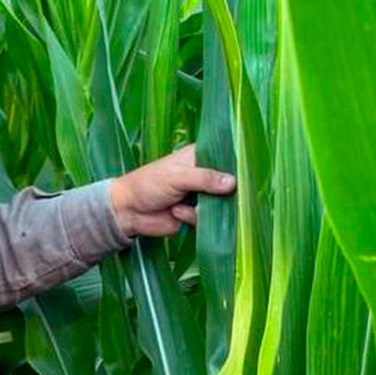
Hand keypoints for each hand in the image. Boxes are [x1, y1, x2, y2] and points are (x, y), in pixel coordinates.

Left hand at [109, 144, 236, 236]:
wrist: (128, 212)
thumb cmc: (148, 184)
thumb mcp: (176, 177)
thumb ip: (204, 179)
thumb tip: (233, 182)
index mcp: (199, 156)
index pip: (225, 155)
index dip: (236, 163)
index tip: (247, 172)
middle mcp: (204, 174)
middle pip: (228, 182)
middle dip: (225, 191)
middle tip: (218, 194)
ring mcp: (201, 195)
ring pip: (221, 203)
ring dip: (205, 207)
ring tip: (182, 203)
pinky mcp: (197, 214)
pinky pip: (208, 218)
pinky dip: (193, 217)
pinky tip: (176, 212)